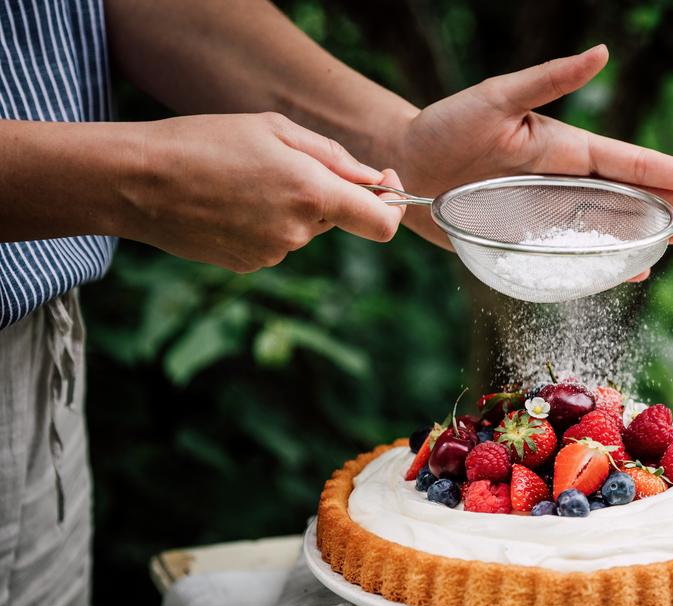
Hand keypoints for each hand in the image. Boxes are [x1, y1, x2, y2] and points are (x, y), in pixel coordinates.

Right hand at [117, 112, 404, 271]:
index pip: (381, 223)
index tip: (384, 186)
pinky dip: (264, 223)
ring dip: (290, 207)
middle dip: (326, 194)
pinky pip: (274, 242)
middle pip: (338, 218)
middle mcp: (298, 231)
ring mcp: (273, 253)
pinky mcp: (248, 265)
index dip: (392, 207)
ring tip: (243, 180)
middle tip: (282, 163)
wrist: (137, 181)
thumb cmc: (205, 141)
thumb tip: (374, 179)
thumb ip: (333, 156)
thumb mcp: (274, 129)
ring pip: (304, 229)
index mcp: (312, 193)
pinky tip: (228, 202)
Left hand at [390, 45, 672, 259]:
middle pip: (638, 195)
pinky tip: (637, 269)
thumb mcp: (496, 98)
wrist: (406, 164)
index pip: (634, 162)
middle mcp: (568, 181)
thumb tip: (602, 52)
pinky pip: (582, 252)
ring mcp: (553, 211)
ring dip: (657, 231)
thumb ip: (549, 79)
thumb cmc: (444, 127)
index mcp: (567, 148)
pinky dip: (612, 260)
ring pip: (618, 224)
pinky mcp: (533, 236)